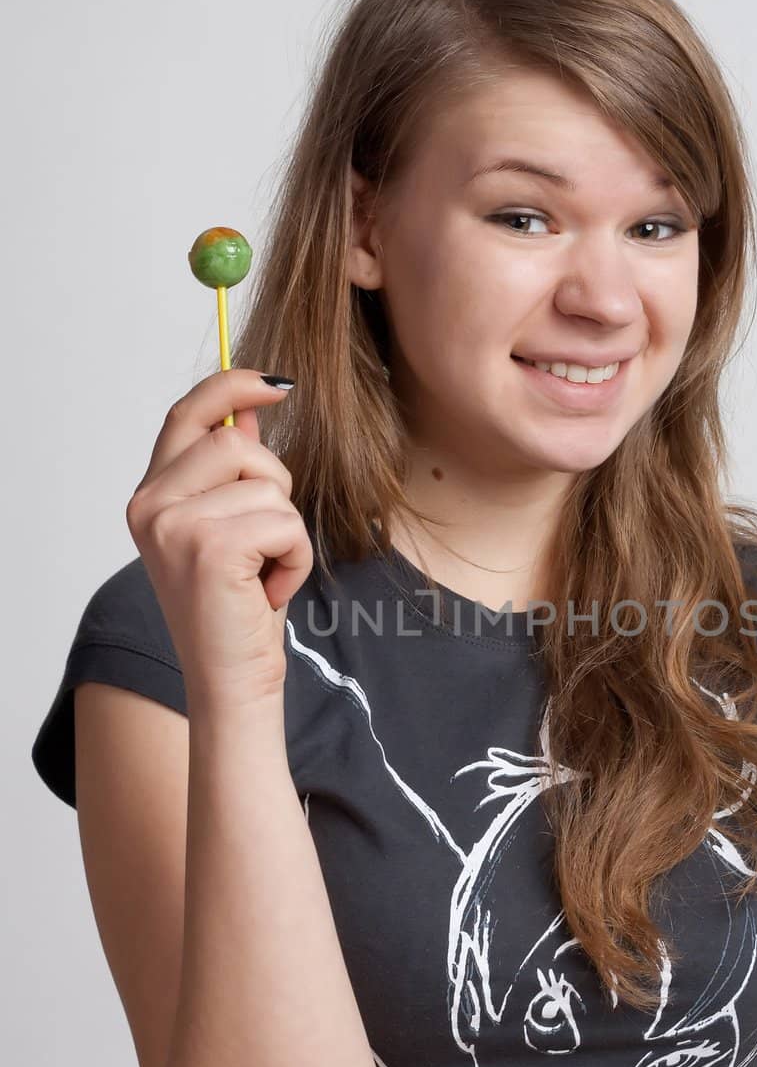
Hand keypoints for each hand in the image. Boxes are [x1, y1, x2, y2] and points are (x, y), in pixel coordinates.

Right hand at [124, 367, 312, 709]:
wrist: (232, 682)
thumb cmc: (237, 610)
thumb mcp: (234, 529)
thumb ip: (232, 473)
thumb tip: (250, 412)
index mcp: (151, 497)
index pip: (187, 416)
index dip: (231, 387)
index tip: (277, 385)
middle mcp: (151, 506)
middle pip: (239, 446)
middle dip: (275, 489)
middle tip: (264, 543)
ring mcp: (174, 525)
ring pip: (270, 485)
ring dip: (288, 532)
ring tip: (263, 572)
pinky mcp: (209, 548)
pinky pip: (285, 522)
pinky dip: (295, 558)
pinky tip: (270, 590)